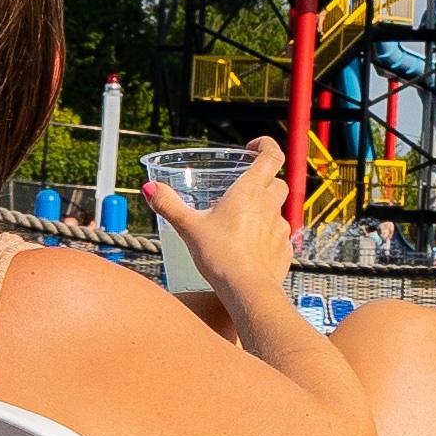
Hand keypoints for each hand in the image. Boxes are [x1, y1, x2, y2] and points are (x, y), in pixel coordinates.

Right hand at [148, 138, 295, 298]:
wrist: (246, 290)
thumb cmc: (220, 255)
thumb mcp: (188, 227)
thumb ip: (169, 205)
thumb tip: (150, 188)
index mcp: (250, 191)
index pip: (272, 155)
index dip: (266, 145)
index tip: (252, 148)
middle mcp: (270, 205)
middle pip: (278, 182)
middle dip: (265, 180)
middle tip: (244, 188)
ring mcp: (281, 228)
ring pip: (279, 209)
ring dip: (266, 210)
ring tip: (243, 222)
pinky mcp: (285, 249)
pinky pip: (280, 236)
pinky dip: (268, 236)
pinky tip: (252, 247)